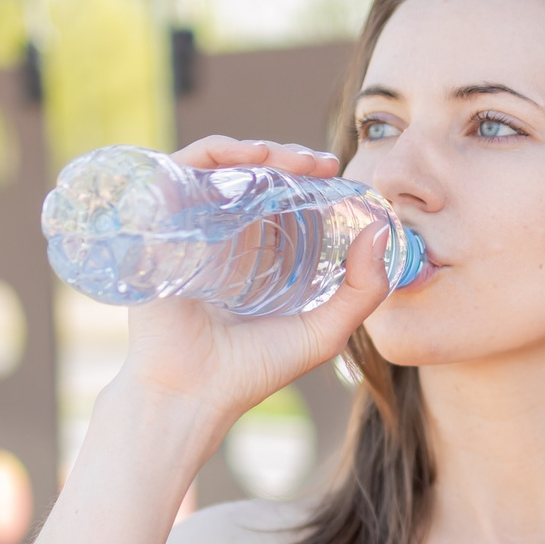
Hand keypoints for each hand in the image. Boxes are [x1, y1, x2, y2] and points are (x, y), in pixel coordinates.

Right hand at [119, 137, 396, 436]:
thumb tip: (382, 233)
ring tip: (296, 161)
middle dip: (292, 160)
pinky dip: (219, 152)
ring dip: (262, 151)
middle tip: (324, 164)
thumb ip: (362, 291)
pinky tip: (254, 158)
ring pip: (225, 165)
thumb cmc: (250, 371)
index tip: (339, 175)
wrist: (191, 392)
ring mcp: (190, 226)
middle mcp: (222, 235)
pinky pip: (185, 167)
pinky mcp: (161, 221)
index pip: (281, 200)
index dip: (310, 181)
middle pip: (255, 176)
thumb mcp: (323, 331)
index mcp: (255, 255)